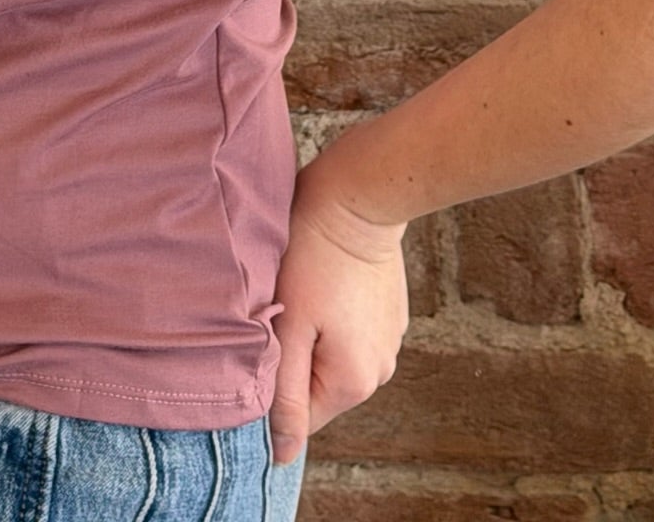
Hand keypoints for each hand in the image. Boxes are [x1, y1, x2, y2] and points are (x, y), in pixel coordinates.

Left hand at [267, 155, 411, 465]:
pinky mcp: (391, 314)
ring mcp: (390, 341)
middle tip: (279, 312)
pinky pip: (352, 333)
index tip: (261, 344)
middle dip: (293, 358)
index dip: (273, 387)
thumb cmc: (313, 257)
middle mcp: (379, 372)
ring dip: (312, 337)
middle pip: (317, 387)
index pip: (301, 417)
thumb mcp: (288, 327)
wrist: (359, 197)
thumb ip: (284, 395)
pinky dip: (333, 317)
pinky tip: (322, 283)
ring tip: (300, 293)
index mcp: (352, 383)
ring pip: (333, 358)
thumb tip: (281, 456)